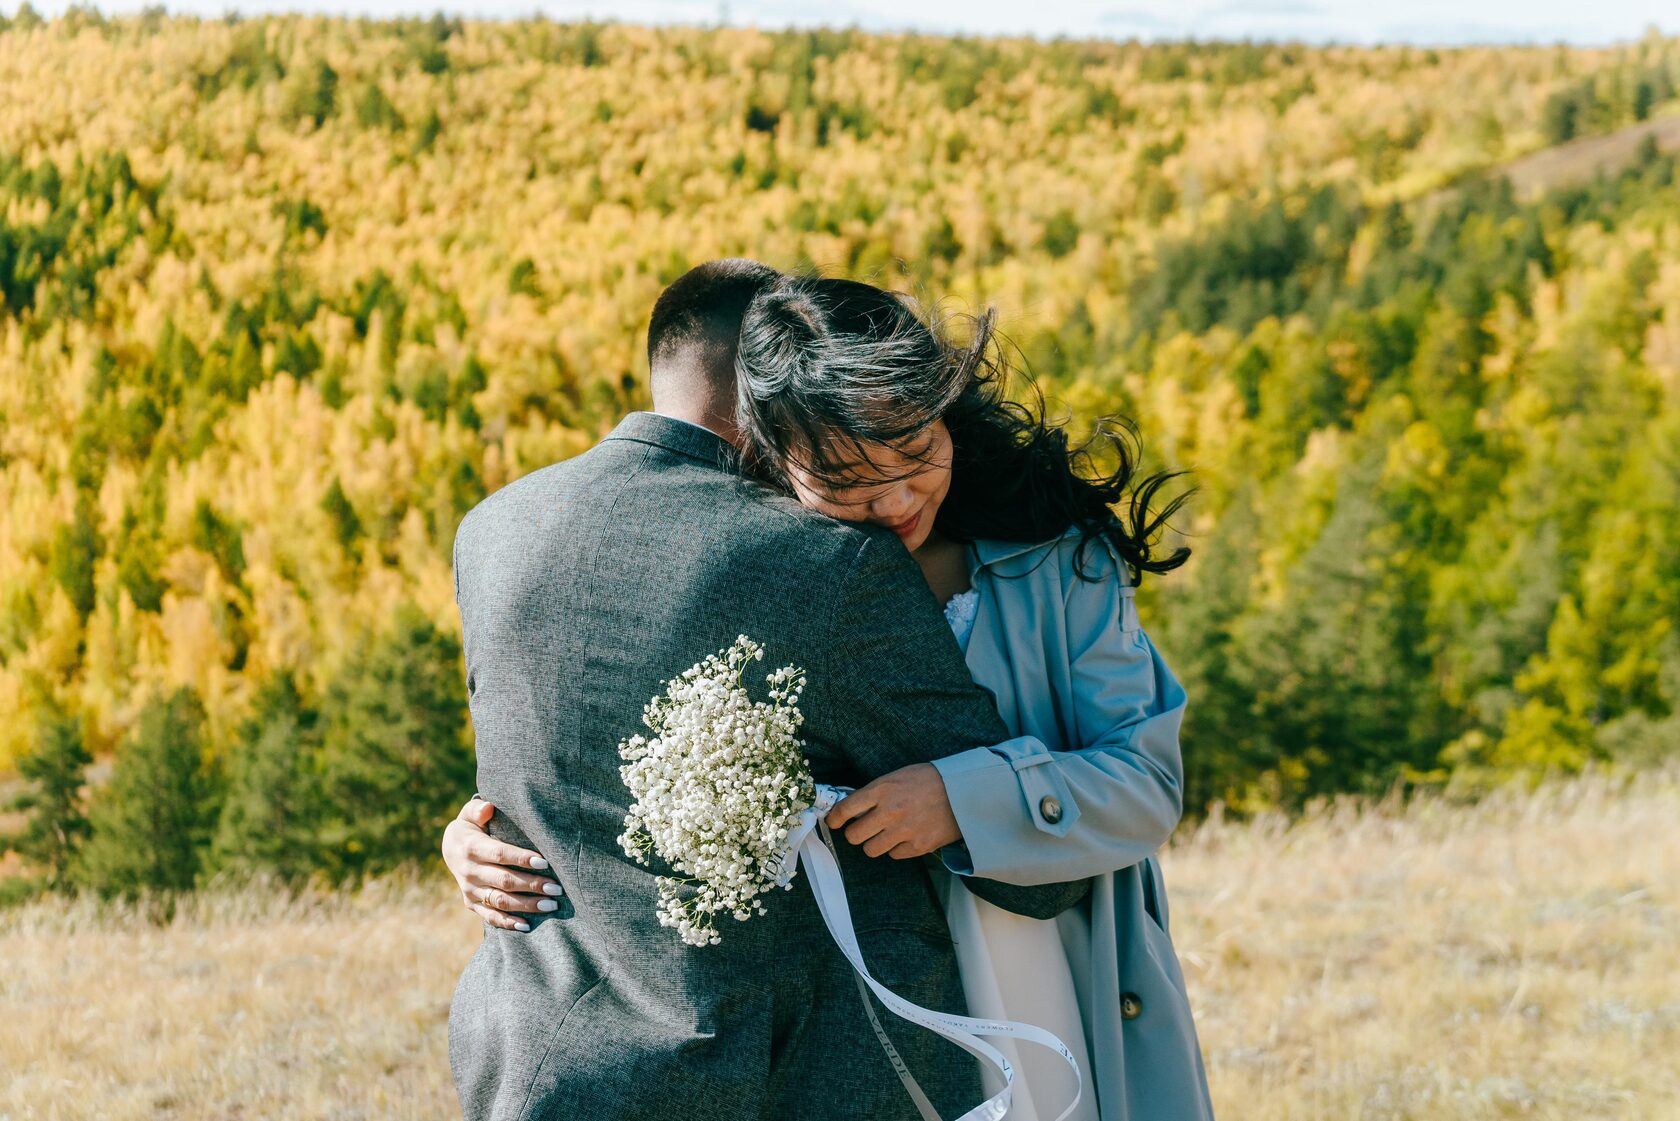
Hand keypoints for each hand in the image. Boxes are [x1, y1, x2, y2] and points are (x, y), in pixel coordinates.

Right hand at [441, 797, 561, 931]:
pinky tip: (528, 925)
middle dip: (532, 885)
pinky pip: (490, 917)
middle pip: (504, 881)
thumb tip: (488, 808)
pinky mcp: (471, 903)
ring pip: (500, 901)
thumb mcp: (470, 814)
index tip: (545, 862)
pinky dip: (508, 923)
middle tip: (557, 888)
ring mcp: (470, 890)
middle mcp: (469, 872)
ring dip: (526, 905)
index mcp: (471, 848)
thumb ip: (478, 809)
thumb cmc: (471, 827)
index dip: (522, 859)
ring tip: (551, 905)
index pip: (500, 854)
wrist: (450, 849)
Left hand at [824, 763, 961, 859]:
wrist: (964, 791)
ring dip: (874, 843)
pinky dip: (896, 848)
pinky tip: (905, 837)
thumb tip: (854, 808)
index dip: (834, 818)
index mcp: (882, 790)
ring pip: (871, 850)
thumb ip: (876, 792)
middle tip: (862, 829)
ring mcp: (904, 831)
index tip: (833, 822)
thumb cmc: (930, 780)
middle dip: (855, 833)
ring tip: (885, 835)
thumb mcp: (898, 776)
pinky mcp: (918, 847)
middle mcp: (889, 812)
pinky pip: (894, 855)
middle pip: (854, 835)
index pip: (846, 809)